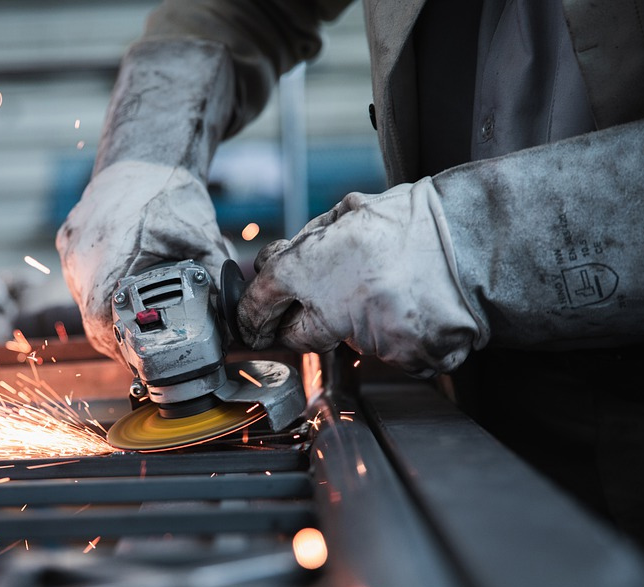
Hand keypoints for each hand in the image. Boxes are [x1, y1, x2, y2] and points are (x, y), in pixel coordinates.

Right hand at [56, 160, 228, 360]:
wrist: (143, 158)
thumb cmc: (170, 193)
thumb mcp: (201, 238)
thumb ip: (215, 281)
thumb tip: (233, 322)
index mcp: (109, 255)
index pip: (101, 322)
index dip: (120, 346)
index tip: (139, 358)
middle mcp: (80, 254)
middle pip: (91, 317)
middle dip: (118, 337)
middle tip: (144, 350)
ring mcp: (71, 248)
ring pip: (84, 300)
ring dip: (108, 317)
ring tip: (135, 326)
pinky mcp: (68, 241)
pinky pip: (80, 279)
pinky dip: (100, 292)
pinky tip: (121, 295)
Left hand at [236, 177, 486, 377]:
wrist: (479, 240)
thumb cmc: (414, 222)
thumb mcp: (347, 214)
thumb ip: (305, 245)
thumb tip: (272, 266)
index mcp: (312, 266)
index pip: (261, 302)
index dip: (253, 314)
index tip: (253, 322)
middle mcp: (336, 308)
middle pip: (298, 336)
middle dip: (305, 323)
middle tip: (331, 301)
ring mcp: (372, 339)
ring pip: (349, 343)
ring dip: (361, 324)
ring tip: (392, 290)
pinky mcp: (406, 360)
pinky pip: (390, 355)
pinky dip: (397, 338)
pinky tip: (413, 308)